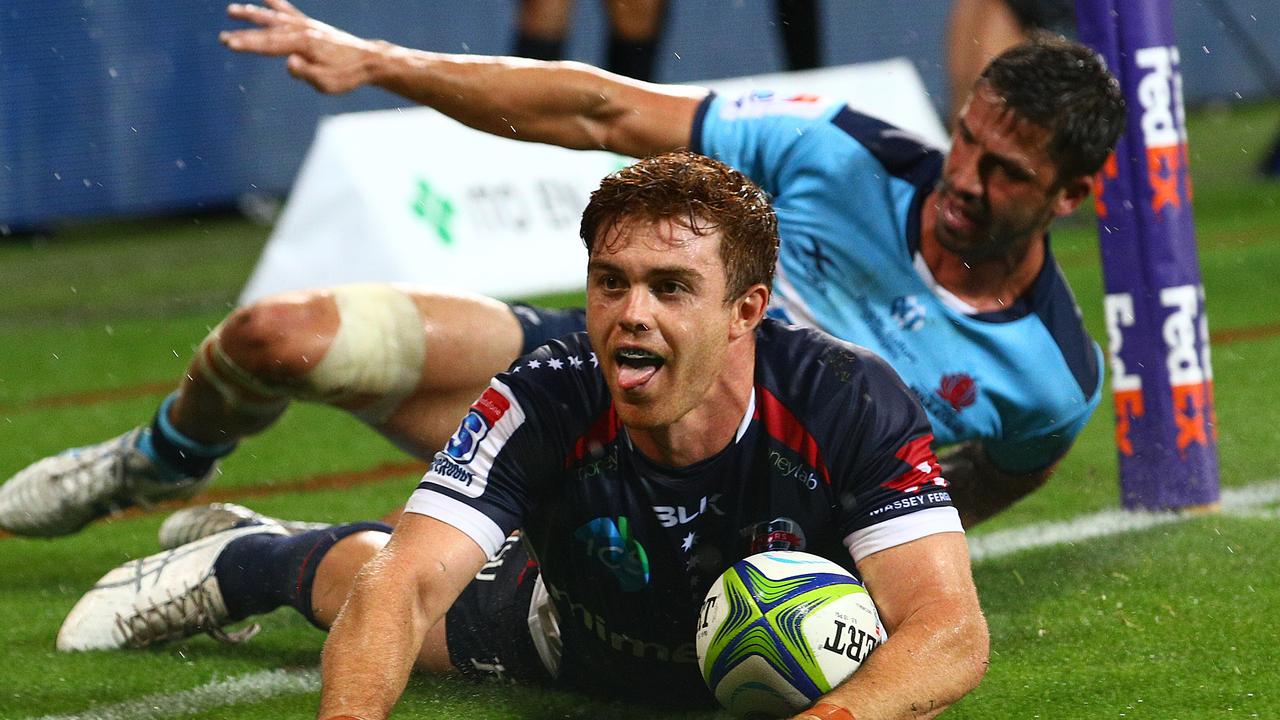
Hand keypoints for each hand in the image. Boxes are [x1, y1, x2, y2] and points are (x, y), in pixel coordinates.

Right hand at [220, 0, 381, 93]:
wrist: (367, 60)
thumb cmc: (346, 75)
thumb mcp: (327, 83)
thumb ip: (306, 73)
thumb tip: (289, 62)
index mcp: (304, 45)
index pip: (270, 45)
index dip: (248, 44)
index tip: (229, 44)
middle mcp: (303, 30)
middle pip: (267, 31)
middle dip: (244, 35)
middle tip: (223, 38)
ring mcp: (306, 25)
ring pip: (274, 17)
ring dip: (252, 14)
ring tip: (231, 10)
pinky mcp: (310, 26)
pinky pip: (289, 12)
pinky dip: (276, 3)